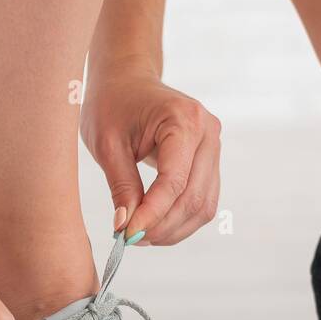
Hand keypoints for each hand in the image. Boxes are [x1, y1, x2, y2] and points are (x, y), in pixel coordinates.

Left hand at [80, 71, 220, 245]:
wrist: (127, 79)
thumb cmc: (112, 104)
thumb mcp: (106, 144)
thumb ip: (121, 186)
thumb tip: (125, 227)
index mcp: (184, 120)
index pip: (173, 181)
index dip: (152, 214)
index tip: (126, 236)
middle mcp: (208, 133)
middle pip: (194, 198)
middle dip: (162, 226)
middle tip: (130, 240)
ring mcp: (213, 147)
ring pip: (203, 206)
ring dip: (173, 229)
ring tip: (140, 236)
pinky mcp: (210, 161)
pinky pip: (202, 200)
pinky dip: (180, 220)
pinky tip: (154, 226)